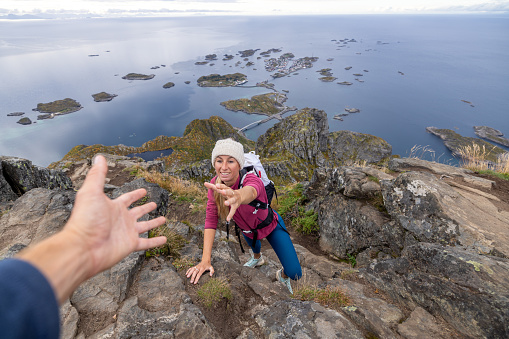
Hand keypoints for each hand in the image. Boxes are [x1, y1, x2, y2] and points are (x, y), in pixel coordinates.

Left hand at [65, 155, 166, 277]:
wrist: (84, 247)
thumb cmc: (86, 220)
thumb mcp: (91, 192)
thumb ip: (97, 175)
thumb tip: (98, 157)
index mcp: (113, 207)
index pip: (127, 198)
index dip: (135, 194)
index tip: (144, 190)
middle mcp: (121, 220)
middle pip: (137, 212)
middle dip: (145, 208)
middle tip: (154, 204)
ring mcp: (126, 233)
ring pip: (144, 226)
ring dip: (154, 223)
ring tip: (163, 219)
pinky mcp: (130, 245)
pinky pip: (146, 243)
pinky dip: (156, 242)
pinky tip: (165, 239)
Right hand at [186, 260, 213, 283]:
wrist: (206, 261)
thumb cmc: (208, 266)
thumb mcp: (211, 268)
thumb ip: (212, 271)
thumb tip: (210, 275)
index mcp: (203, 268)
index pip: (199, 274)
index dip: (197, 278)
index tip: (195, 282)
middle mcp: (199, 267)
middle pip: (195, 272)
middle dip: (192, 277)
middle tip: (191, 282)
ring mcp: (196, 266)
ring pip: (192, 269)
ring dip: (189, 273)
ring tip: (187, 277)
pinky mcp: (195, 266)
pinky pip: (191, 268)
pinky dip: (188, 270)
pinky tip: (186, 273)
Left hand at [204, 182, 240, 221]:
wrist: (241, 196)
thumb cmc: (228, 192)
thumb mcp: (222, 189)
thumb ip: (213, 187)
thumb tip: (204, 183)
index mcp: (227, 189)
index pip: (224, 186)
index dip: (221, 186)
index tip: (216, 185)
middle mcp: (232, 193)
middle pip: (229, 192)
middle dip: (226, 192)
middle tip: (222, 192)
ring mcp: (234, 199)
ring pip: (232, 200)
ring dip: (229, 201)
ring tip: (225, 203)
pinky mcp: (235, 206)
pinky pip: (233, 210)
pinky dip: (230, 215)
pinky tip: (227, 219)